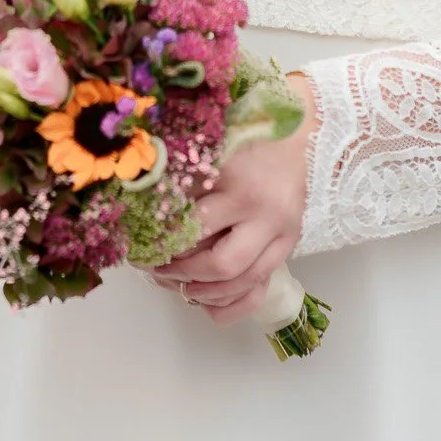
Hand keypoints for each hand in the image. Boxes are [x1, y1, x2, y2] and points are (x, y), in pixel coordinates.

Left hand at [153, 76, 315, 327]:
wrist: (299, 132)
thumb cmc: (248, 135)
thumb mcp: (212, 149)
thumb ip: (182, 177)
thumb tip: (140, 208)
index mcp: (241, 188)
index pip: (196, 228)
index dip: (165, 244)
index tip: (141, 248)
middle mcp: (266, 216)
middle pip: (222, 264)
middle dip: (183, 274)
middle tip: (157, 270)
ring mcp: (282, 235)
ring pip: (244, 283)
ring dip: (205, 293)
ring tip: (178, 287)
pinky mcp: (289, 246)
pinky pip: (262, 290)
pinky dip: (235, 307)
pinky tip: (209, 309)